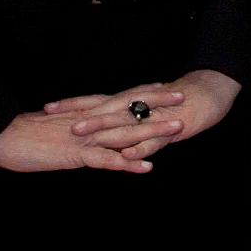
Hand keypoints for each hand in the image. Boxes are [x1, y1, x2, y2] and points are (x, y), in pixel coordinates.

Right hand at [0, 104, 175, 173]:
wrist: (1, 135)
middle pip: (128, 110)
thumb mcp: (53, 129)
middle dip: (157, 105)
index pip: (119, 99)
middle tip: (183, 98)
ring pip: (125, 133)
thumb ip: (72, 128)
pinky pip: (107, 161)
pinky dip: (128, 164)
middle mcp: (90, 121)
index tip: (163, 87)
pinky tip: (147, 167)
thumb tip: (80, 130)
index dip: (141, 93)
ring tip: (177, 128)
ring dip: (153, 131)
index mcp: (84, 113)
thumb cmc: (22, 134)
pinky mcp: (77, 155)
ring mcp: (85, 137)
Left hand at [47, 70, 241, 156]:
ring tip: (86, 137)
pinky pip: (152, 142)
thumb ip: (119, 121)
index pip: (93, 101)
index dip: (70, 104)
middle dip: (79, 116)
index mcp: (125, 101)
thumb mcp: (140, 112)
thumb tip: (96, 129)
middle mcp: (134, 106)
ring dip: (104, 131)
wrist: (204, 94)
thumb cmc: (170, 104)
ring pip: (124, 125)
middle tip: (56, 120)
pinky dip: (139, 149)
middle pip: (103, 110)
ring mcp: (150, 119)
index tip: (46, 108)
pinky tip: (129, 156)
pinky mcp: (167, 131)